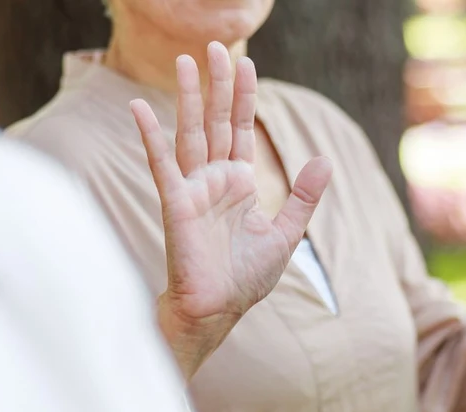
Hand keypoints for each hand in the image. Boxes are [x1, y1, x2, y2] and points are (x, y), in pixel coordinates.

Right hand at [130, 42, 332, 378]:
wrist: (219, 310)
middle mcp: (212, 180)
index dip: (244, 97)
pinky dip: (149, 135)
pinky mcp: (176, 203)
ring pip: (191, 132)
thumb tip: (325, 160)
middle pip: (216, 122)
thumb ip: (303, 197)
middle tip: (217, 46)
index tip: (246, 63)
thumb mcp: (286, 234)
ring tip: (187, 61)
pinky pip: (161, 163)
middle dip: (218, 85)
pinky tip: (140, 107)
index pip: (240, 130)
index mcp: (236, 183)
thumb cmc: (245, 279)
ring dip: (189, 98)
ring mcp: (193, 188)